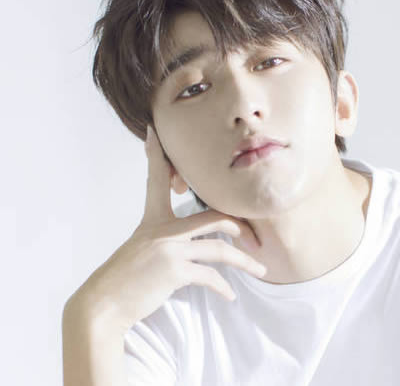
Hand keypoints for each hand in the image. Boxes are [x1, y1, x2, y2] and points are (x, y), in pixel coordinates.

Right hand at [66, 124, 265, 335]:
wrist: (104, 304)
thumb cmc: (125, 278)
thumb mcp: (141, 248)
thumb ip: (163, 237)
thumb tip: (189, 240)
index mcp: (152, 219)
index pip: (156, 178)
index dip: (156, 154)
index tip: (153, 131)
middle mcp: (162, 229)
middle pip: (214, 215)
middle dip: (241, 226)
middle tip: (256, 239)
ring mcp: (169, 248)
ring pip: (220, 248)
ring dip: (245, 262)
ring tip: (260, 270)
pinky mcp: (174, 270)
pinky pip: (210, 275)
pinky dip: (223, 288)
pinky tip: (229, 296)